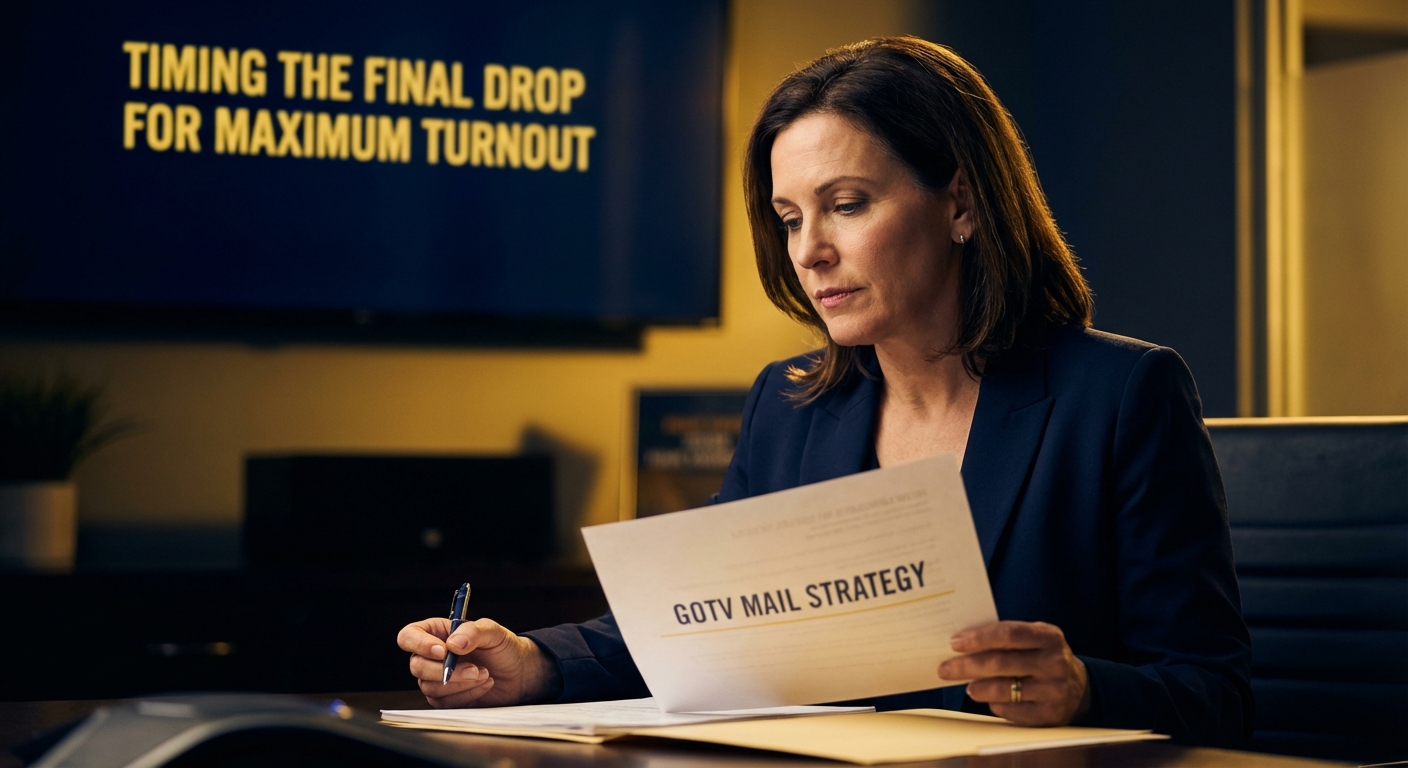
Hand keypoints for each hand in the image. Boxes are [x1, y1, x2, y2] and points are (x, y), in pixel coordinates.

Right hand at [397, 616, 561, 707]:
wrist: (518, 672)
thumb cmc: (503, 647)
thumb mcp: (493, 632)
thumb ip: (473, 632)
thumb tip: (452, 644)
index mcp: (436, 633)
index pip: (409, 637)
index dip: (419, 644)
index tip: (443, 651)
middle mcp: (431, 656)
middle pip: (416, 666)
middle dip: (446, 670)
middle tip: (474, 668)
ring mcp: (436, 679)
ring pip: (430, 687)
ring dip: (460, 683)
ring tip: (485, 674)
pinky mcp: (446, 698)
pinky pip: (445, 702)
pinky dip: (467, 694)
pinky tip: (484, 684)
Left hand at [937, 621, 1090, 725]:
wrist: (1078, 688)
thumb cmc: (1042, 657)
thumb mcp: (1035, 640)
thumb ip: (1006, 638)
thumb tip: (961, 643)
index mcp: (1049, 636)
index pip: (1008, 633)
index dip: (979, 638)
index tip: (955, 643)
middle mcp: (1055, 663)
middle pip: (1001, 663)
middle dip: (967, 666)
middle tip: (945, 669)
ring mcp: (1054, 690)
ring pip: (1004, 690)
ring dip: (978, 688)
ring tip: (967, 685)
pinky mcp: (1049, 714)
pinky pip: (1011, 711)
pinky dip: (995, 704)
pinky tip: (990, 699)